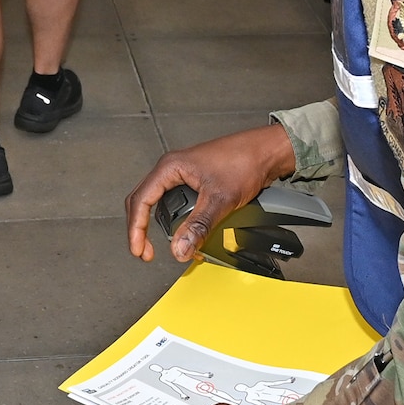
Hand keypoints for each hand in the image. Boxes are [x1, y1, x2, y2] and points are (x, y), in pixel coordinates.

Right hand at [125, 124, 297, 262]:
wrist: (267, 152)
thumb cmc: (245, 161)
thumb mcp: (219, 200)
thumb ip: (197, 227)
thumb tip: (179, 249)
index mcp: (170, 167)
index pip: (140, 201)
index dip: (136, 229)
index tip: (139, 250)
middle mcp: (172, 169)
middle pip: (144, 202)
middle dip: (142, 229)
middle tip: (146, 252)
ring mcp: (183, 176)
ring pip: (160, 204)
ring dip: (161, 226)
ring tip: (171, 243)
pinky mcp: (196, 182)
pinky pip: (177, 203)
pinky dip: (178, 221)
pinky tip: (187, 232)